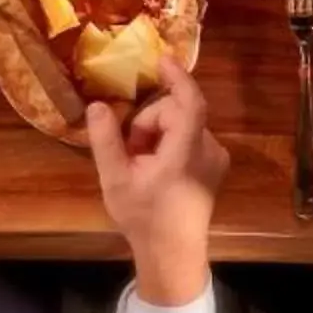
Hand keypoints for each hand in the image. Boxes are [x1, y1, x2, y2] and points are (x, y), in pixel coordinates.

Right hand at [87, 58, 228, 307]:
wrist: (172, 253)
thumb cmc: (144, 216)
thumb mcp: (115, 179)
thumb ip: (105, 140)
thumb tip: (97, 105)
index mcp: (185, 151)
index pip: (189, 102)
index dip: (178, 77)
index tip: (161, 60)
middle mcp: (208, 149)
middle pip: (176, 113)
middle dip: (148, 124)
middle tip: (130, 154)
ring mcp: (216, 157)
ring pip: (181, 124)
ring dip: (157, 135)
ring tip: (142, 165)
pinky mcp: (215, 165)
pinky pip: (189, 137)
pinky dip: (170, 143)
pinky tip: (157, 169)